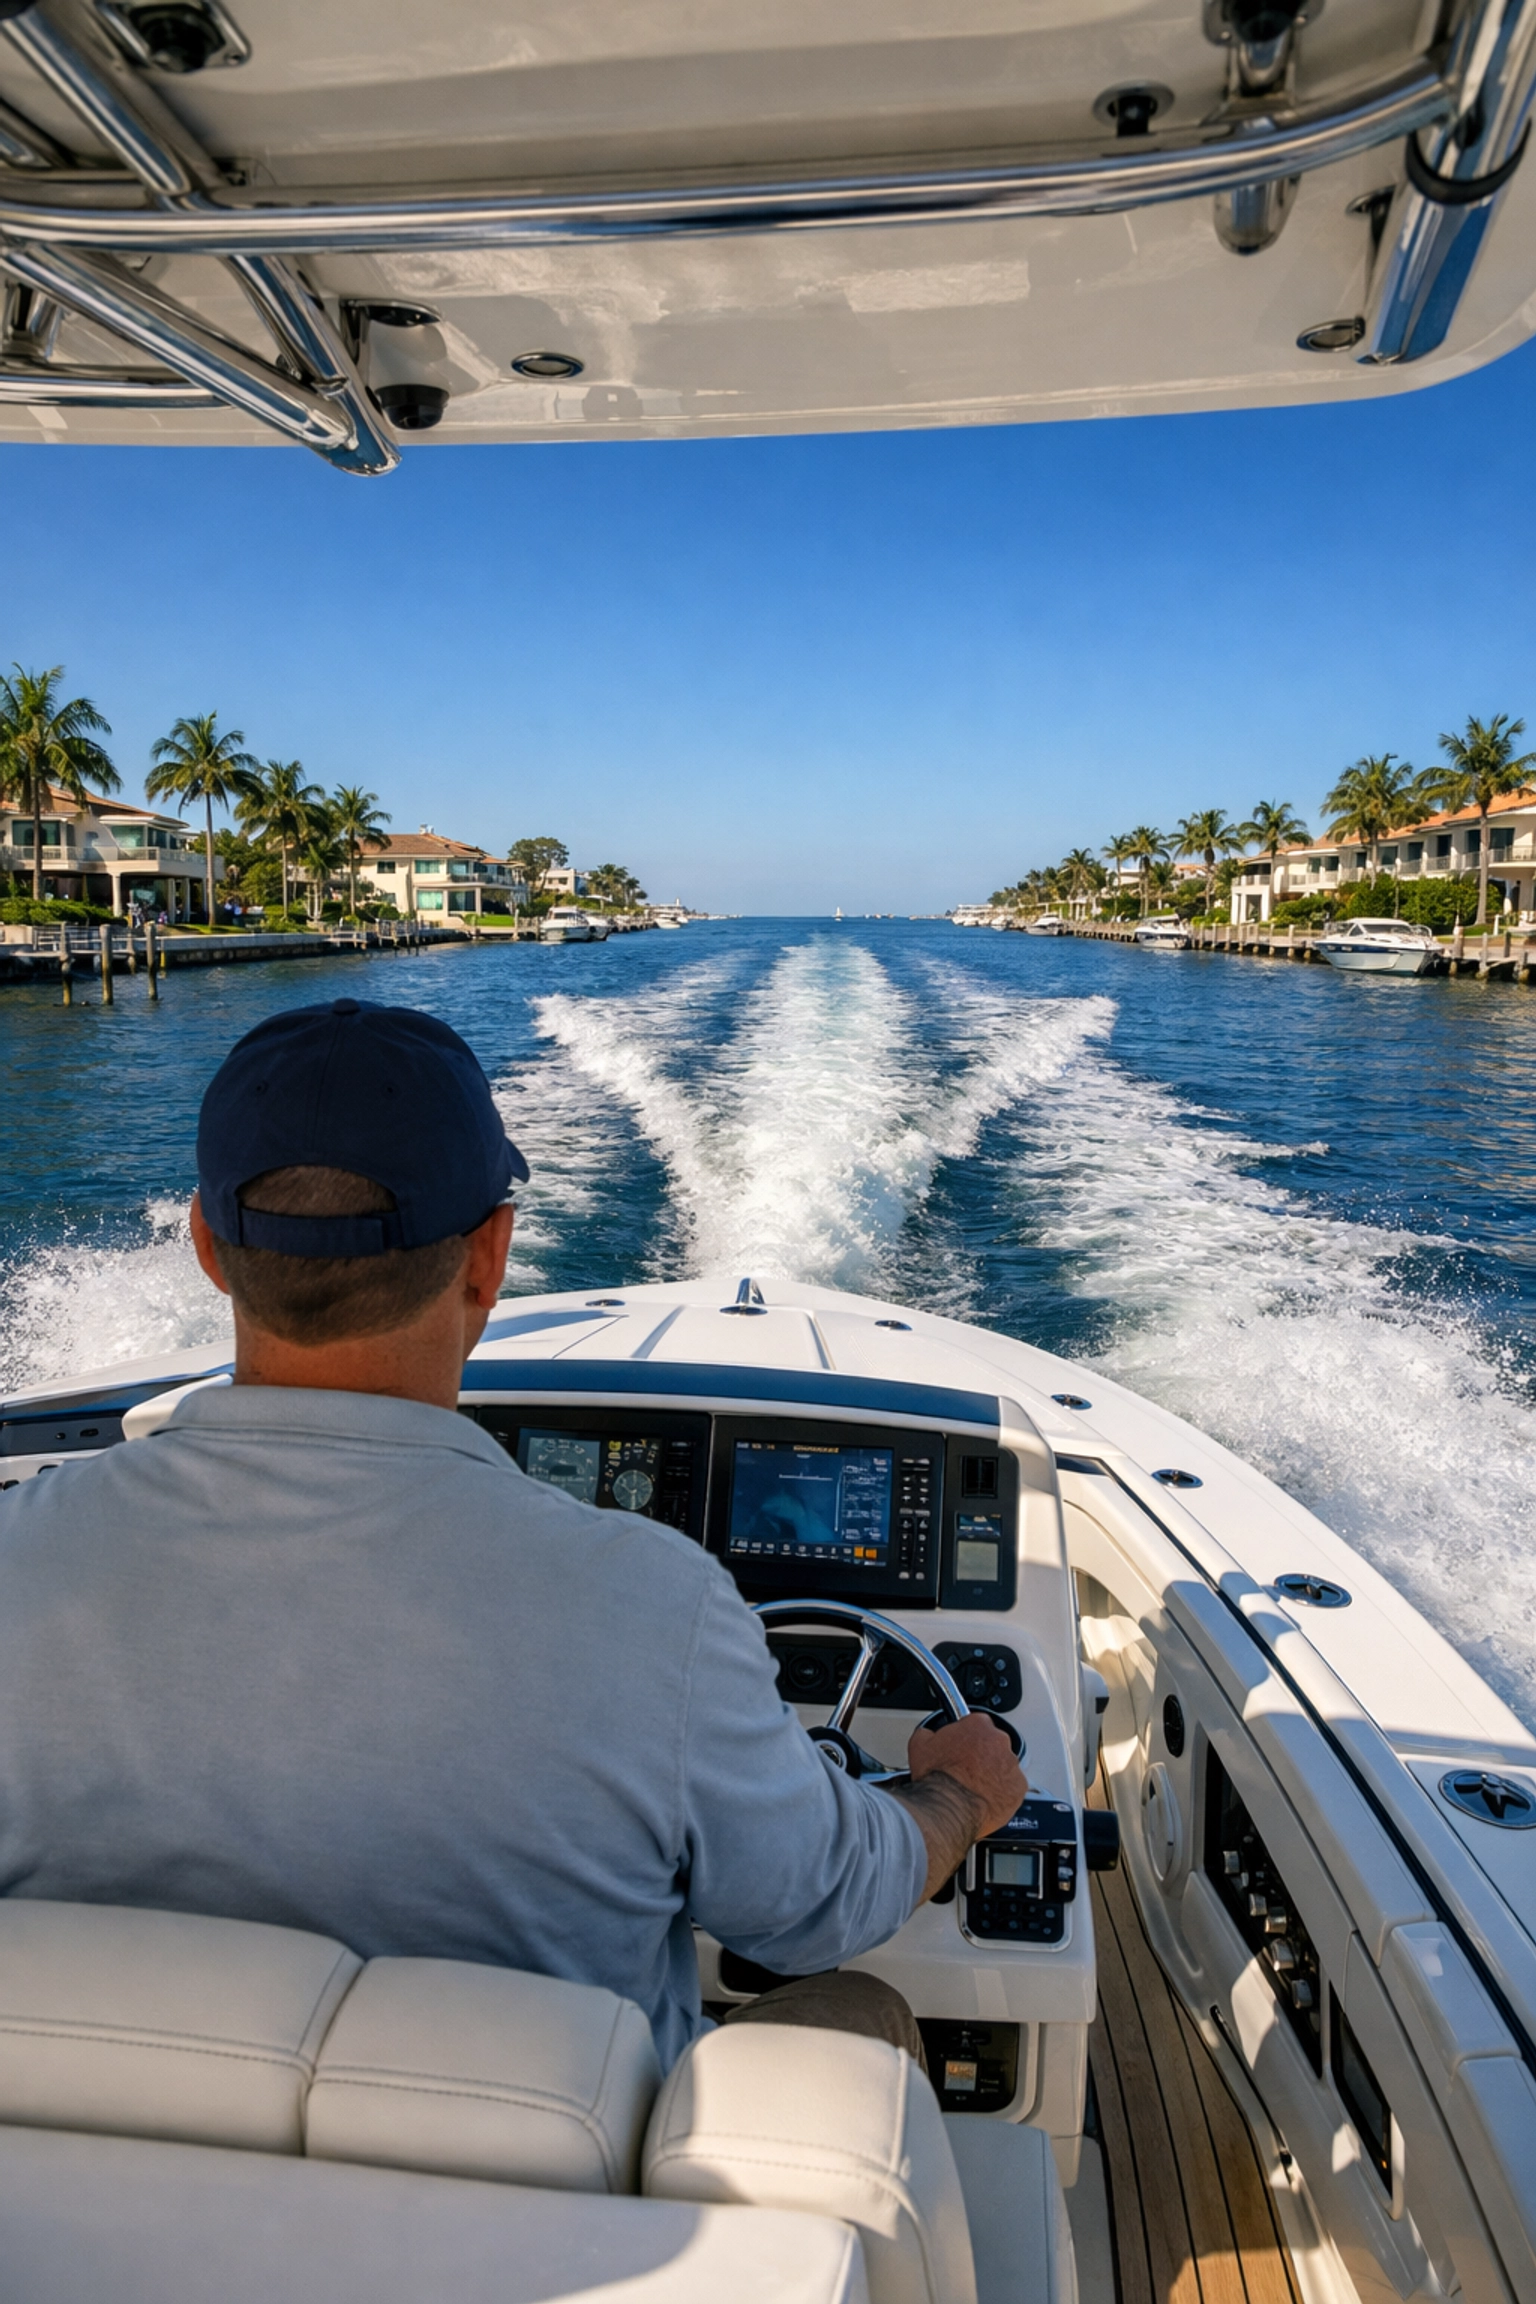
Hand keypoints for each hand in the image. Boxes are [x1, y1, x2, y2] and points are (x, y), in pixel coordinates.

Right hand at [885, 1713, 1028, 1905]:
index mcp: (978, 1725)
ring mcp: (1011, 1765)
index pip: (978, 1723)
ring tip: (975, 1788)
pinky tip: (986, 1799)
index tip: (963, 1747)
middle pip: (994, 1745)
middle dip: (983, 1756)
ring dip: (994, 1774)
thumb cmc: (937, 1778)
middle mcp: (999, 1742)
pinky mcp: (1019, 1789)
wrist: (949, 1808)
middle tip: (968, 1770)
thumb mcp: (920, 1745)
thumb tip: (928, 1734)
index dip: (968, 1736)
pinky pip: (1013, 1788)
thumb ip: (929, 1733)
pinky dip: (1003, 1793)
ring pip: (1005, 1767)